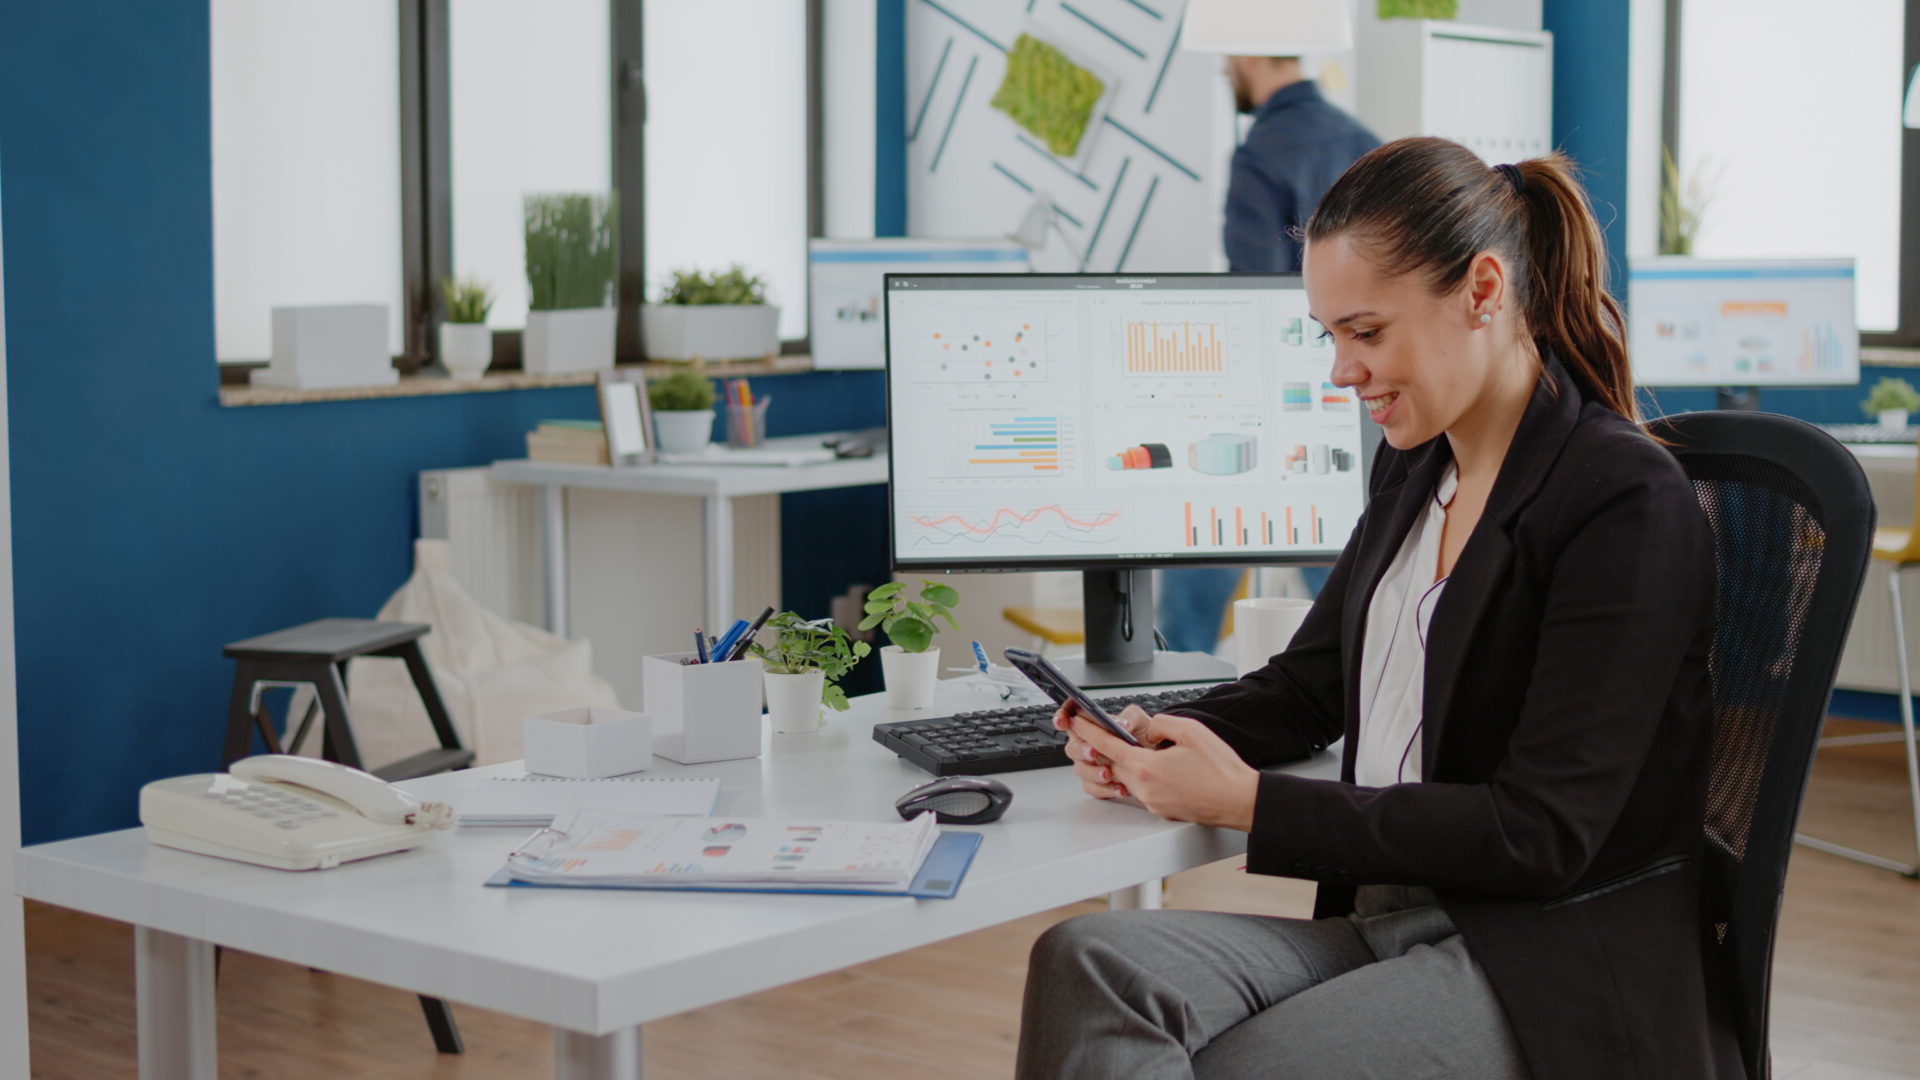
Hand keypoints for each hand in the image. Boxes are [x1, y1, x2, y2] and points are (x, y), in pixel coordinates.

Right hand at [1055, 704, 1159, 798]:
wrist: (1155, 760)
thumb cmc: (1143, 736)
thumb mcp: (1139, 720)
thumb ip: (1130, 717)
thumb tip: (1121, 723)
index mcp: (1091, 726)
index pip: (1069, 720)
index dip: (1061, 719)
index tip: (1063, 721)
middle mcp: (1086, 745)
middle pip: (1072, 748)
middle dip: (1081, 750)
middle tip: (1094, 752)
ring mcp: (1089, 765)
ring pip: (1081, 770)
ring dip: (1093, 773)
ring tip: (1108, 774)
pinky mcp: (1096, 783)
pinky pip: (1093, 789)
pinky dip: (1105, 790)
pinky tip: (1119, 788)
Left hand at [1065, 709, 1260, 831]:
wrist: (1240, 800)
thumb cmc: (1221, 769)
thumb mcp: (1190, 731)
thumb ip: (1160, 724)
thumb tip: (1148, 731)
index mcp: (1147, 767)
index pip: (1107, 746)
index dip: (1089, 732)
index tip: (1078, 723)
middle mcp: (1145, 788)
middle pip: (1112, 765)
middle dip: (1103, 748)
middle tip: (1098, 733)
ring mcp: (1153, 802)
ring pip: (1126, 779)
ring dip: (1123, 764)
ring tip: (1132, 749)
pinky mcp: (1162, 810)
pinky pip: (1142, 790)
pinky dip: (1140, 777)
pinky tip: (1155, 768)